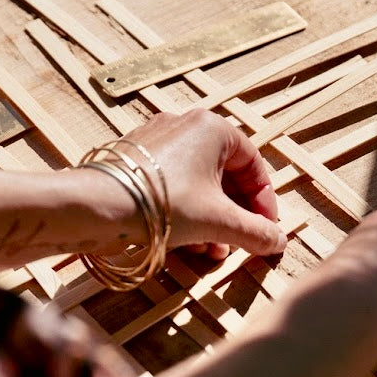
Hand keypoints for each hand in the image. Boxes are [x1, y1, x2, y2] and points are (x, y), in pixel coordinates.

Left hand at [117, 110, 287, 258]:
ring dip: (210, 219)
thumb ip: (254, 231)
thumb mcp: (218, 222)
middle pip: (224, 175)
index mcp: (213, 128)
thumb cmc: (164, 204)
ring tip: (209, 251)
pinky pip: (172, 184)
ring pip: (197, 182)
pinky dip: (185, 211)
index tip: (265, 230)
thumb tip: (278, 241)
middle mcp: (185, 124)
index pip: (253, 165)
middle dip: (233, 216)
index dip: (264, 202)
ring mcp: (156, 139)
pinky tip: (184, 241)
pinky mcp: (134, 158)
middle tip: (237, 245)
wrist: (98, 206)